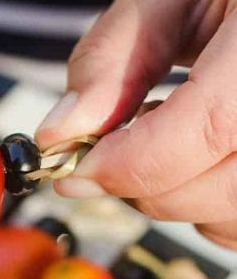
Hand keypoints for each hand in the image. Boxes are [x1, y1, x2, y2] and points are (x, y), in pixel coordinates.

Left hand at [35, 0, 236, 249]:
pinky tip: (196, 156)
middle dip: (141, 182)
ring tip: (166, 133)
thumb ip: (111, 60)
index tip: (71, 169)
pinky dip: (205, 205)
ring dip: (174, 195)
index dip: (129, 161)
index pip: (210, 126)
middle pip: (221, 188)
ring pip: (232, 218)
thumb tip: (58, 135)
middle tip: (110, 146)